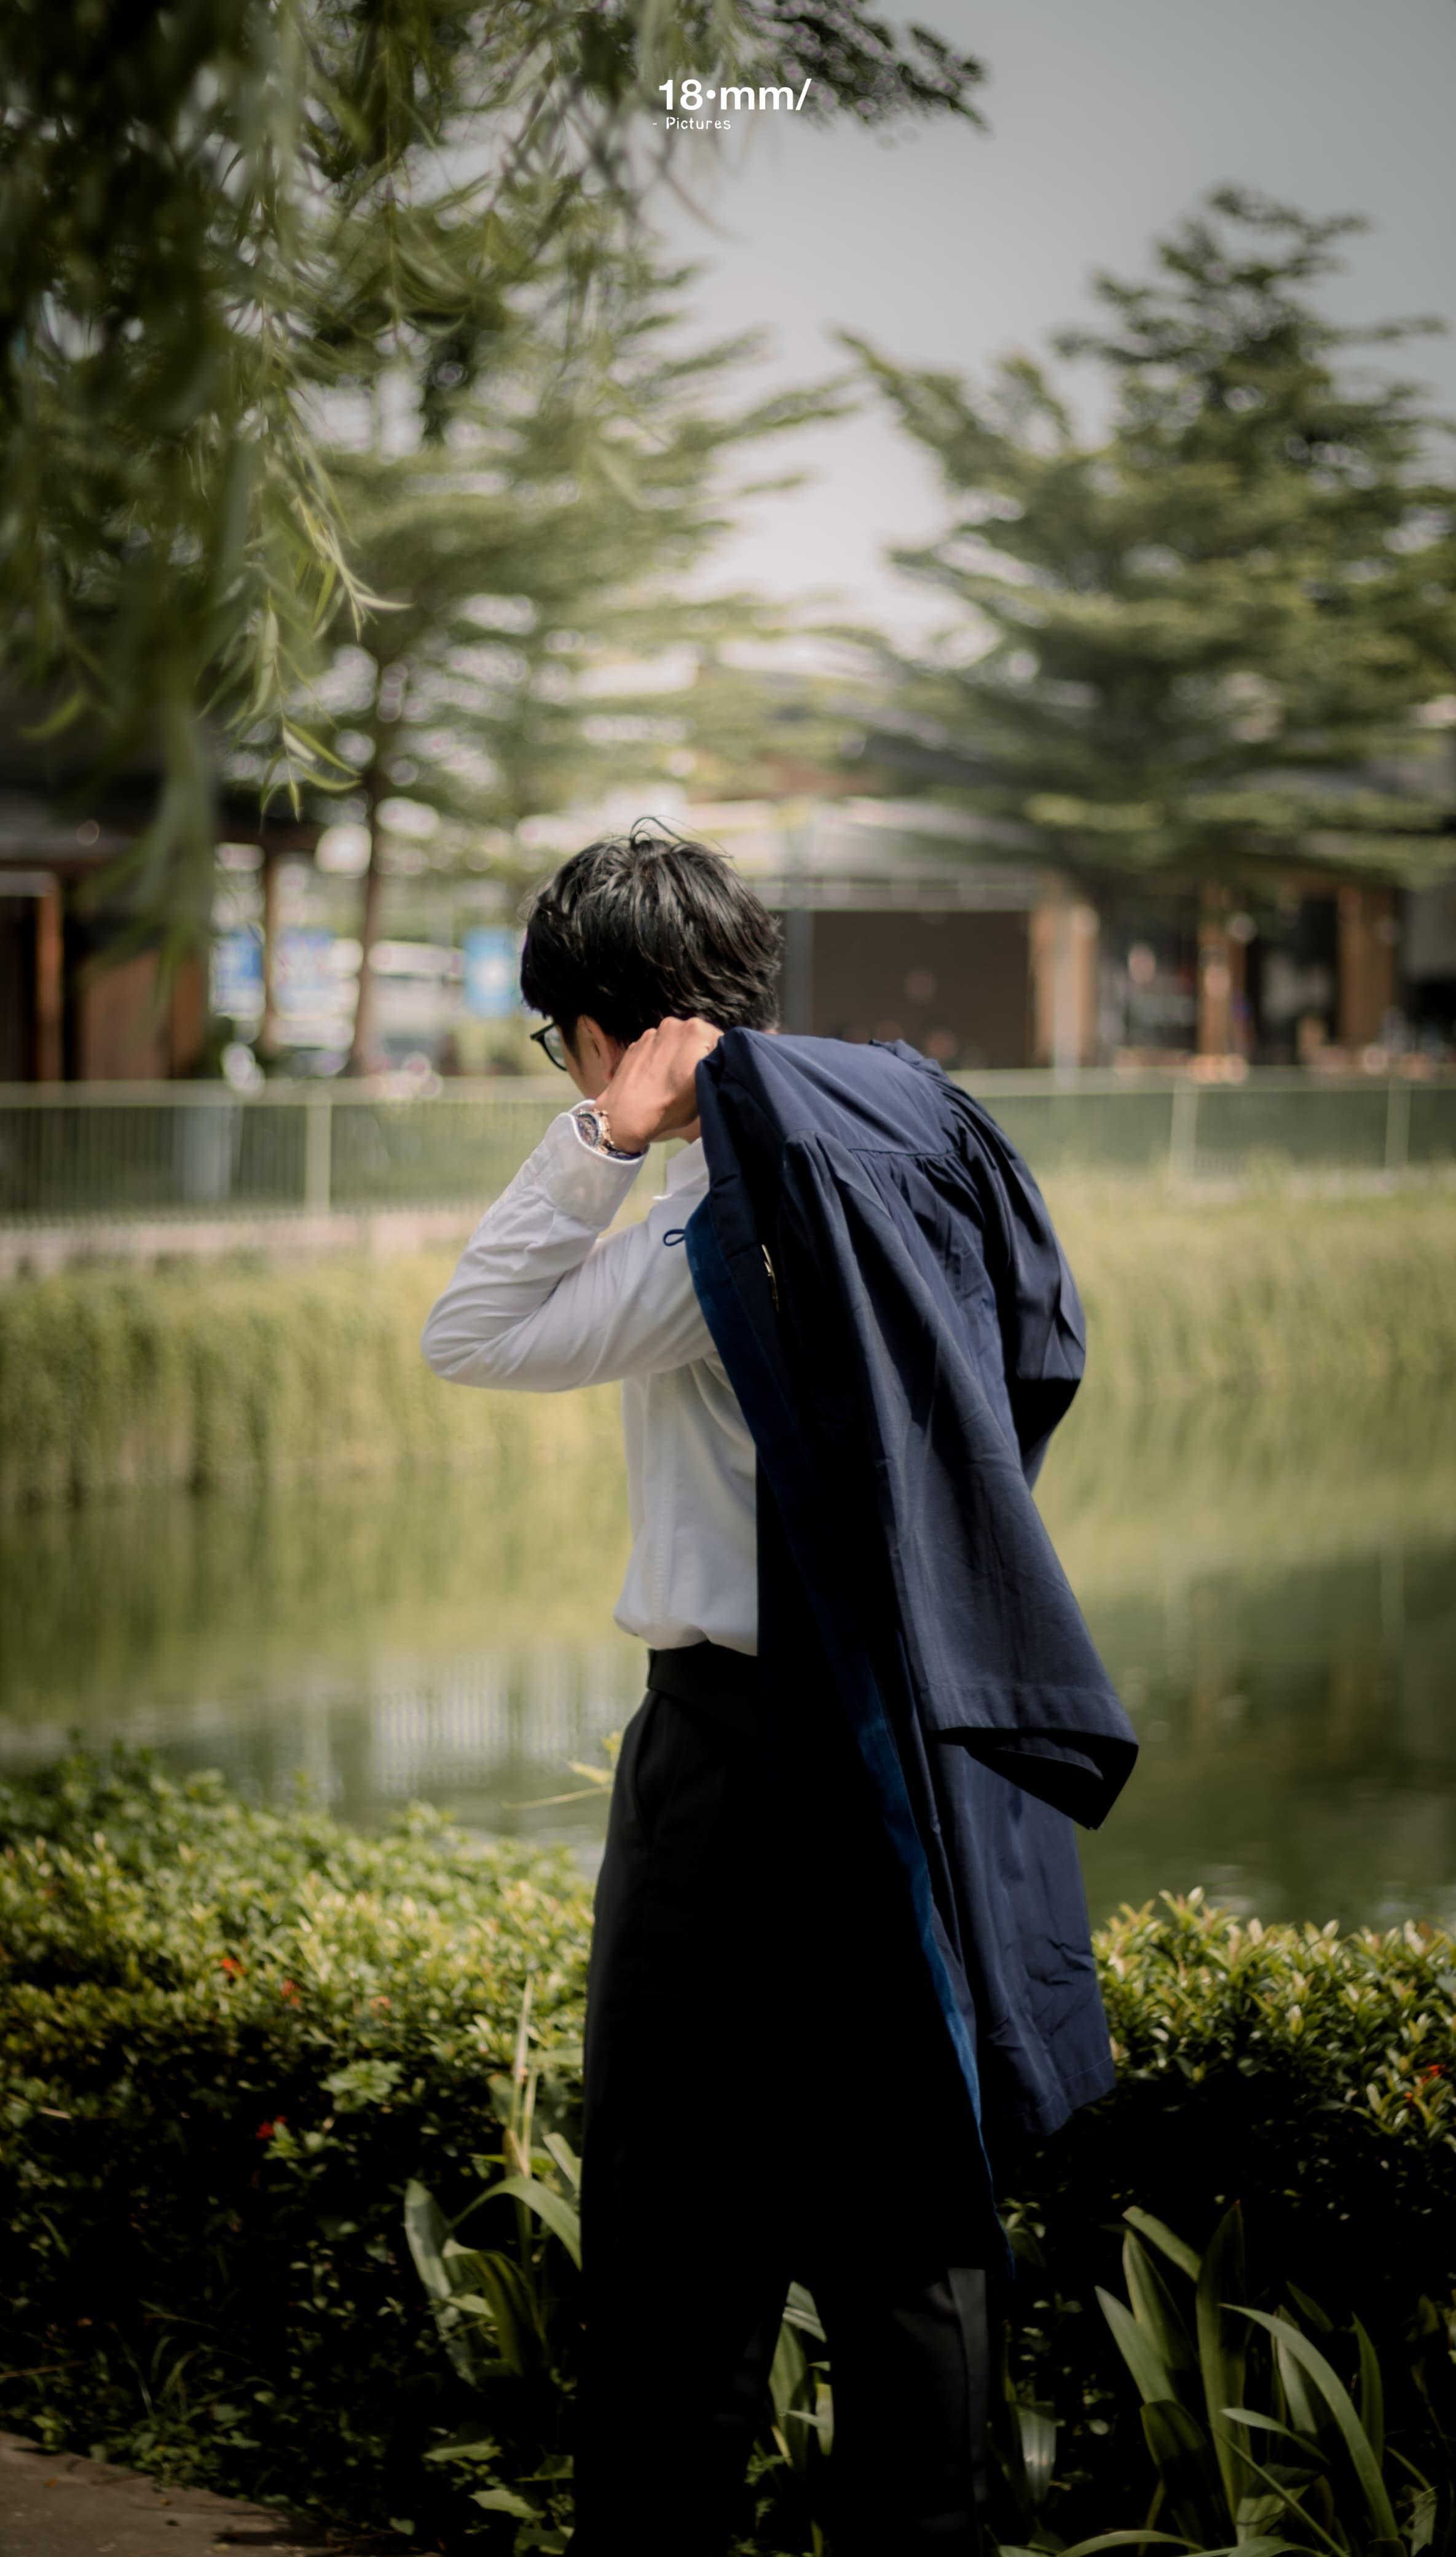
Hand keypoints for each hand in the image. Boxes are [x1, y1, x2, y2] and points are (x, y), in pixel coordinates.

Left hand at [597, 1017, 722, 1152]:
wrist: (626, 1115)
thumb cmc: (672, 1103)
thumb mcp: (708, 1089)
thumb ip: (716, 1067)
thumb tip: (717, 1062)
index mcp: (696, 1029)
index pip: (720, 1041)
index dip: (720, 1060)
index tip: (714, 1076)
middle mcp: (673, 1024)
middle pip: (695, 1038)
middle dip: (696, 1054)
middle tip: (694, 1078)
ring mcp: (650, 1033)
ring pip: (673, 1042)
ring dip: (676, 1054)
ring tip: (671, 1079)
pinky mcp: (634, 1045)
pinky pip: (655, 1048)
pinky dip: (659, 1058)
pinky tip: (655, 1078)